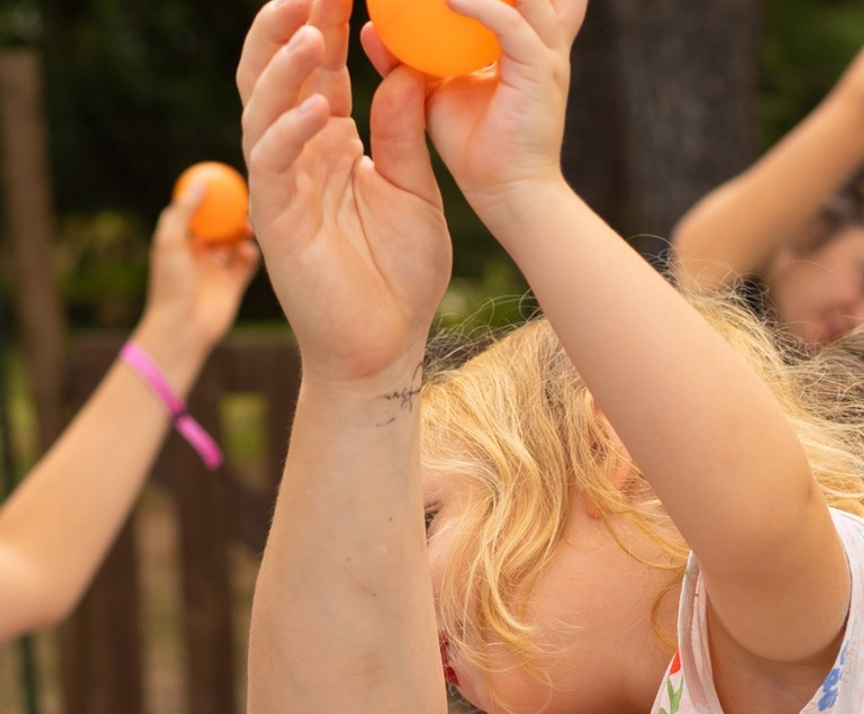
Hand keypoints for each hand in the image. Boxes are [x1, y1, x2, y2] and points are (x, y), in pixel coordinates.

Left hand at [140, 195, 259, 360]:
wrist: (184, 327)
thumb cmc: (171, 283)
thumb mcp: (171, 239)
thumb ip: (185, 210)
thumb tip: (200, 182)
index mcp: (179, 241)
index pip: (195, 213)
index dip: (208, 197)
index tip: (221, 181)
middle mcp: (198, 254)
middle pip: (217, 226)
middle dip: (229, 213)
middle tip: (243, 200)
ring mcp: (216, 270)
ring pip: (234, 244)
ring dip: (242, 233)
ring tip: (248, 227)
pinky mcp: (233, 287)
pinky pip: (246, 265)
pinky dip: (250, 255)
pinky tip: (250, 251)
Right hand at [238, 0, 452, 389]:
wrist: (387, 346)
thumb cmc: (402, 276)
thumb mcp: (415, 192)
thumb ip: (404, 132)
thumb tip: (404, 68)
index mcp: (331, 139)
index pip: (321, 66)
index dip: (327, 19)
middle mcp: (299, 150)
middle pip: (279, 69)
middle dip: (291, 21)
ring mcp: (281, 180)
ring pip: (263, 105)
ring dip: (283, 66)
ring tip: (309, 28)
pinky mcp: (275, 217)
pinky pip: (274, 161)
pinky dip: (291, 130)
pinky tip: (319, 108)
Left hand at [365, 0, 583, 235]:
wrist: (510, 196)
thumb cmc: (476, 148)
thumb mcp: (434, 89)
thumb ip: (410, 54)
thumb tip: (374, 25)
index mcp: (524, 35)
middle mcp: (542, 35)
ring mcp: (546, 52)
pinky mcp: (540, 73)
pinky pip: (508, 23)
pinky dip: (477, 5)